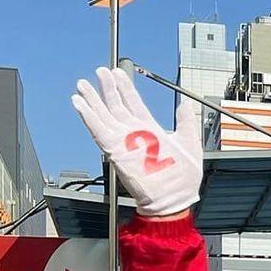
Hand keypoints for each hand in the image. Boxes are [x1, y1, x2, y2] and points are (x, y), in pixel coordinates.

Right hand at [71, 66, 202, 217]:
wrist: (174, 200)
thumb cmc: (183, 179)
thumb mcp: (190, 144)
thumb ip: (186, 122)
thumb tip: (185, 105)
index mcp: (150, 130)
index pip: (134, 104)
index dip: (126, 88)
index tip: (118, 73)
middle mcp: (134, 134)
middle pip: (116, 106)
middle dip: (107, 88)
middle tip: (100, 71)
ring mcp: (123, 142)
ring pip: (104, 116)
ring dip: (92, 100)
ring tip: (82, 85)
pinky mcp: (116, 151)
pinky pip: (98, 132)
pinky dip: (88, 117)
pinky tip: (80, 104)